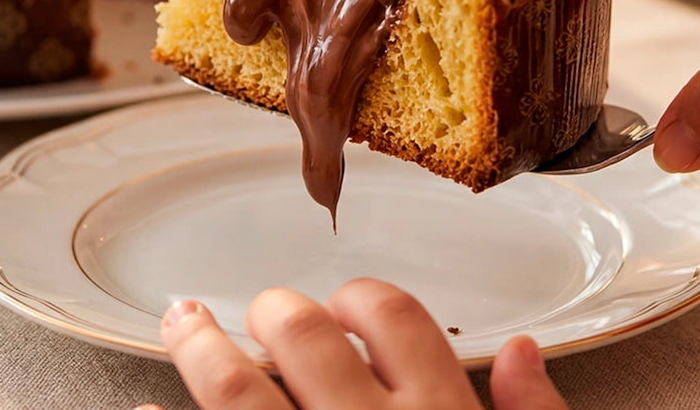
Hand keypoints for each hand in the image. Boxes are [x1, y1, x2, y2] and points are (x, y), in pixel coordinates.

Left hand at [135, 277, 568, 409]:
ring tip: (183, 322)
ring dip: (203, 350)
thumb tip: (524, 353)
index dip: (363, 299)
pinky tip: (175, 380)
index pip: (393, 318)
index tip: (349, 304)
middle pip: (306, 336)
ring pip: (241, 394)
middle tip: (266, 311)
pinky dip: (197, 400)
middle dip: (279, 312)